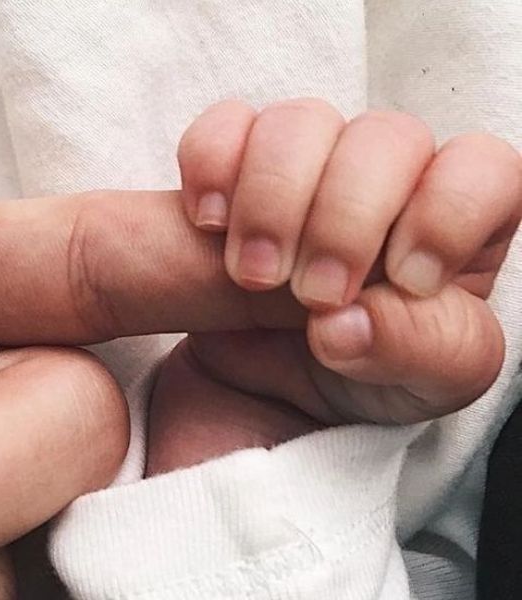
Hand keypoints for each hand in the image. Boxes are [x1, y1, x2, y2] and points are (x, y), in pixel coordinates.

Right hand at [148, 99, 521, 473]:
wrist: (253, 399)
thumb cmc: (350, 389)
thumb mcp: (416, 392)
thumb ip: (421, 353)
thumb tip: (350, 321)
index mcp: (454, 233)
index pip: (484, 169)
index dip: (449, 209)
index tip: (404, 280)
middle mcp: (386, 189)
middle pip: (386, 137)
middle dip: (344, 217)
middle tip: (312, 293)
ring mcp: (307, 173)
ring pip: (302, 122)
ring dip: (272, 197)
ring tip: (251, 273)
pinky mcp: (236, 175)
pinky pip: (224, 128)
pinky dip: (212, 164)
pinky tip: (209, 222)